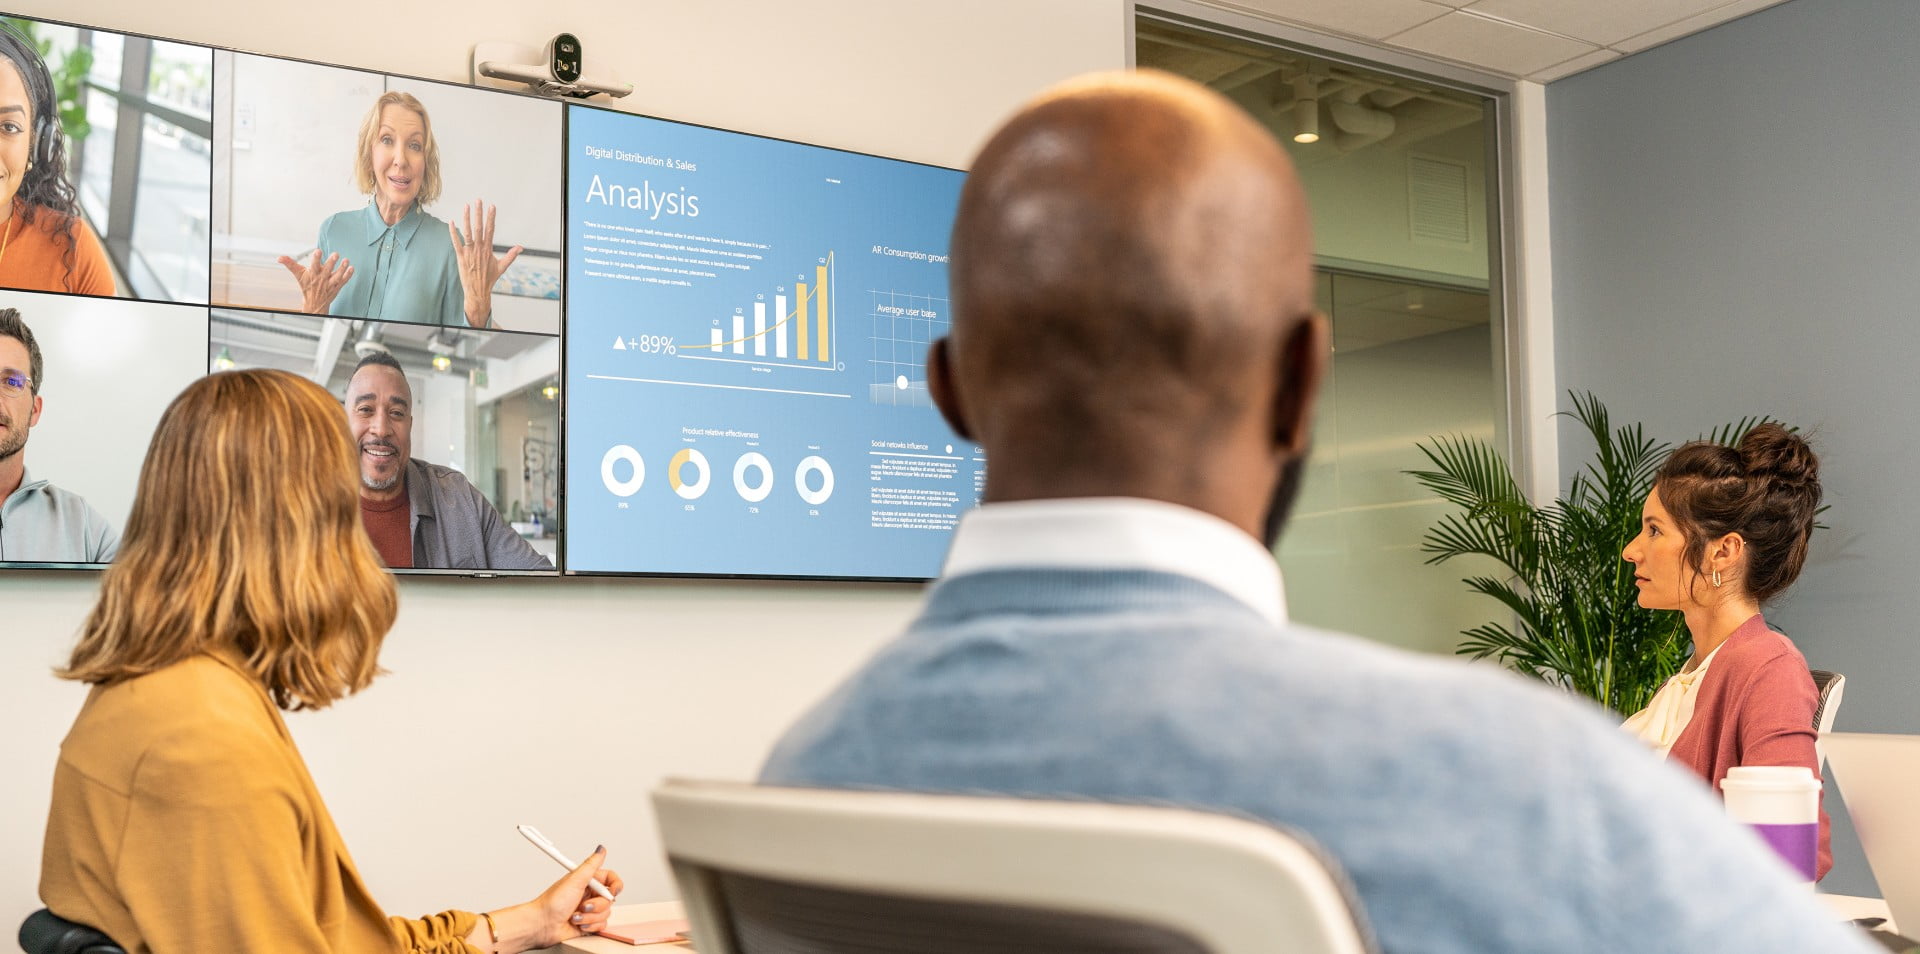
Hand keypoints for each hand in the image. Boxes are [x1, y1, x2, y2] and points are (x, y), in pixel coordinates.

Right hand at [277, 250, 353, 314]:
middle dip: (331, 262)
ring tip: (346, 261)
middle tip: (335, 254)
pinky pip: (344, 281)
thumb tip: (279, 258)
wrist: (314, 303)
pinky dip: (348, 275)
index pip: (313, 265)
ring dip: (342, 268)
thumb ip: (290, 264)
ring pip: (337, 276)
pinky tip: (352, 268)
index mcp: (312, 274)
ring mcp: (330, 284)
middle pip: (326, 270)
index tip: (318, 251)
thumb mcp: (298, 274)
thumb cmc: (307, 286)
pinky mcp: (337, 287)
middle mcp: (321, 279)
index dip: (316, 258)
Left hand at [450, 199, 522, 328]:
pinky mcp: (461, 257)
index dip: (491, 217)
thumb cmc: (489, 279)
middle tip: (478, 200)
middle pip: (479, 227)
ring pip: (468, 232)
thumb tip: (520, 248)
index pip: (491, 230)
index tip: (492, 206)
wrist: (478, 291)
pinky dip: (453, 232)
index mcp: (488, 249)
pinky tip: (451, 222)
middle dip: (479, 213)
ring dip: (466, 218)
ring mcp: (469, 252)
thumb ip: (511, 255)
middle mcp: (479, 249)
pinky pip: (456, 242)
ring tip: (466, 206)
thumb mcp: (502, 266)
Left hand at [533, 845, 622, 944]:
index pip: (610, 880)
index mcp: (587, 881)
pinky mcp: (587, 923)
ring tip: (575, 915)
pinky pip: (601, 925)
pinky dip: (589, 926)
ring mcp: (588, 910)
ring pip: (605, 913)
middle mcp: (589, 895)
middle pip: (609, 899)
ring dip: (590, 917)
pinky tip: (577, 923)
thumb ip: (591, 864)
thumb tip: (601, 849)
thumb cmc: (552, 903)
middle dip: (596, 905)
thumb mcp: (574, 880)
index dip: (615, 885)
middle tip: (583, 905)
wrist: (541, 925)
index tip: (613, 891)